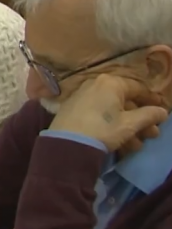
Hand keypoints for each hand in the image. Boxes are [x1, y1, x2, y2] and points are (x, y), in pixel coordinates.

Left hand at [49, 74, 167, 152]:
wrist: (66, 143)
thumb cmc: (102, 129)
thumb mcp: (129, 124)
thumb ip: (148, 115)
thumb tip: (162, 111)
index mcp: (111, 83)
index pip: (138, 88)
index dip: (151, 100)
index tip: (161, 111)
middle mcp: (95, 85)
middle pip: (125, 102)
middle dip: (140, 120)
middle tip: (152, 135)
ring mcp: (82, 97)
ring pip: (112, 111)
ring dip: (128, 128)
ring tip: (137, 145)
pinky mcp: (73, 110)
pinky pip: (99, 116)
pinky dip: (111, 127)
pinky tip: (121, 144)